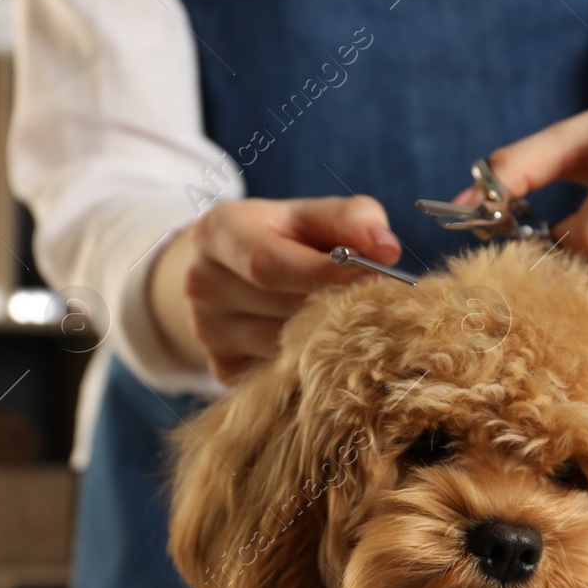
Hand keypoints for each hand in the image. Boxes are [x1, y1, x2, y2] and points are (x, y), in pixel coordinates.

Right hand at [150, 196, 401, 382]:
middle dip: (334, 305)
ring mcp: (207, 331)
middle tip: (375, 301)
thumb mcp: (311, 215)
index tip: (374, 276)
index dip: (324, 273)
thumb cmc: (283, 238)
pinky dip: (309, 361)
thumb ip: (351, 220)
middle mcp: (201, 283)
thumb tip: (387, 251)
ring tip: (346, 316)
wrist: (229, 273)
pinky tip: (319, 339)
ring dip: (325, 335)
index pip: (267, 263)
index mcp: (217, 232)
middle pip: (281, 307)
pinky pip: (281, 373)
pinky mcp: (222, 368)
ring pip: (284, 346)